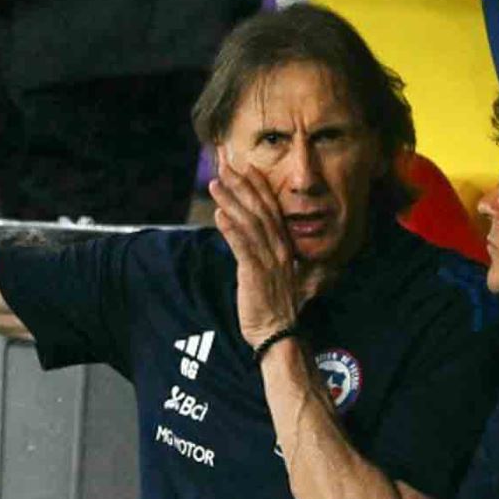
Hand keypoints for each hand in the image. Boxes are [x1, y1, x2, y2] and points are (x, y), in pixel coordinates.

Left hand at [211, 161, 305, 348]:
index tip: (245, 166)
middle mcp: (278, 248)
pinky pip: (243, 247)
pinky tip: (219, 214)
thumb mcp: (275, 275)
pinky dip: (231, 229)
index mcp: (283, 246)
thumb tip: (256, 242)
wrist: (278, 334)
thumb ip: (268, 255)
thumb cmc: (274, 307)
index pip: (270, 208)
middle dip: (241, 184)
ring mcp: (268, 260)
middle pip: (259, 208)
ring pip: (249, 223)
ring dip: (232, 201)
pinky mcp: (255, 274)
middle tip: (225, 164)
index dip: (257, 185)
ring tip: (215, 183)